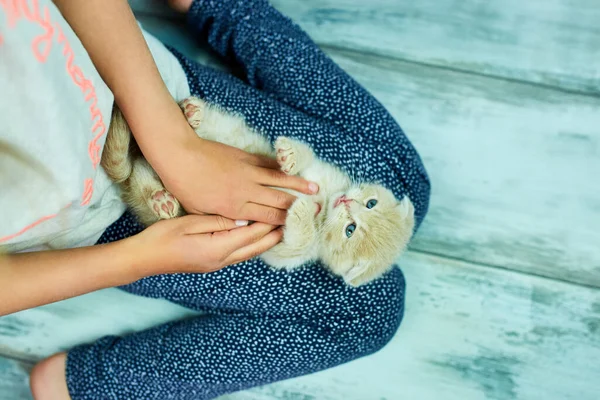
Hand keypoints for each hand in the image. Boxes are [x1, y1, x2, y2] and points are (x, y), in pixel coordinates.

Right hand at [132, 214, 282, 274]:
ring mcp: (218, 264)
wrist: (144, 258)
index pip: (253, 233)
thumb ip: (218, 221)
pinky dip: (254, 244)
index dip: (271, 221)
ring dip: (268, 241)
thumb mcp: (190, 223)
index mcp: (218, 248)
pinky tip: (259, 237)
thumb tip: (243, 217)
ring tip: (283, 228)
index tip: (286, 210)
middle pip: (257, 246)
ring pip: (251, 252)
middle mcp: (222, 259)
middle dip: (276, 234)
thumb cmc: (162, 237)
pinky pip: (241, 254)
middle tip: (294, 220)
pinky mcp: (213, 263)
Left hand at [151, 132, 318, 224]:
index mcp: (235, 208)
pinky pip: (268, 164)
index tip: (298, 224)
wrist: (179, 155)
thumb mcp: (202, 211)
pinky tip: (292, 171)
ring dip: (298, 185)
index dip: (285, 221)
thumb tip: (247, 223)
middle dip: (299, 206)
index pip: (267, 217)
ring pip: (279, 180)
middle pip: (279, 200)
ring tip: (314, 189)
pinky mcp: (245, 157)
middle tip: (316, 210)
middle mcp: (246, 191)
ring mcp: (247, 172)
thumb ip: (225, 219)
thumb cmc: (185, 186)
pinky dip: (282, 169)